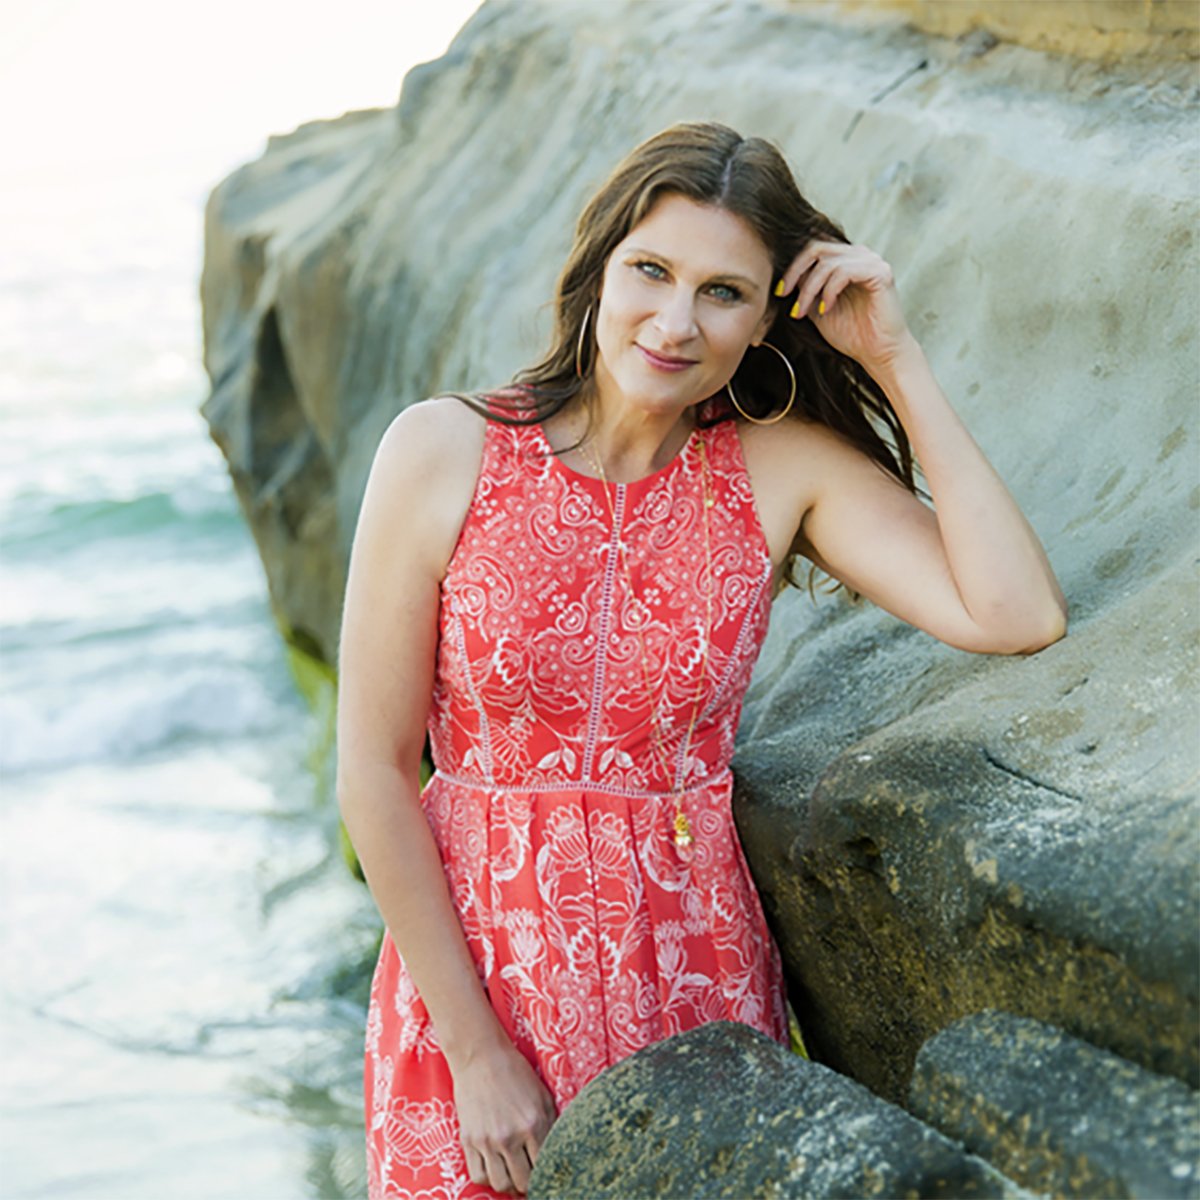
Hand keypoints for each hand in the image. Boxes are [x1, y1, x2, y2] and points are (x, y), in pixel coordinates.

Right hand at [451, 1041, 557, 1193]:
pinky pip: (478, 1175)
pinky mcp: (469, 1139)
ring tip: (513, 1174)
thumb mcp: (543, 1095)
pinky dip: (488, 1178)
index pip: (545, 1167)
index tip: (548, 1175)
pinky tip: (495, 1168)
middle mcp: (510, 1136)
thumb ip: (552, 1125)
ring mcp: (487, 1140)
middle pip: (523, 1182)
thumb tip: (557, 1153)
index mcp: (534, 1123)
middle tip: (531, 1177)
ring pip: (501, 1184)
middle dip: (529, 1184)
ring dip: (509, 1184)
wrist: (480, 1056)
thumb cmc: (515, 1071)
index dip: (548, 1174)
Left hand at [777, 240, 915, 373]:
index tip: (779, 292)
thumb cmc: (851, 334)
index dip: (792, 267)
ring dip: (809, 288)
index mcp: (846, 260)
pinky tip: (825, 309)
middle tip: (784, 294)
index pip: (813, 249)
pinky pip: (844, 272)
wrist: (878, 354)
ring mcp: (871, 261)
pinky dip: (829, 291)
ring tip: (803, 312)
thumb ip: (805, 289)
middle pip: (816, 248)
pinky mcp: (880, 273)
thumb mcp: (817, 309)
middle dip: (795, 272)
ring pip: (827, 262)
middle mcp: (860, 255)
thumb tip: (785, 277)